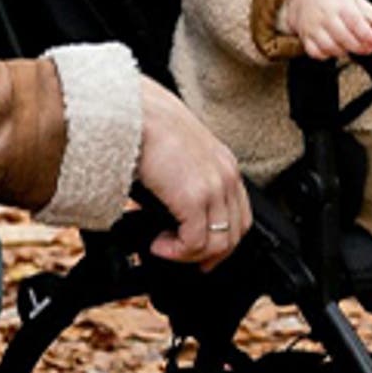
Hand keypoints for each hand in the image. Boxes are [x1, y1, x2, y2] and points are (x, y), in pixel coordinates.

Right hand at [133, 78, 247, 267]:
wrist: (132, 113)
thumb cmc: (143, 127)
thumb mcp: (175, 157)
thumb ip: (182, 183)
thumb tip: (168, 213)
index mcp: (223, 164)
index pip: (239, 215)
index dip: (223, 241)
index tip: (203, 253)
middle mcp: (225, 176)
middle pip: (235, 233)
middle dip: (210, 255)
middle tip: (184, 260)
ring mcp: (213, 186)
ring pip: (218, 244)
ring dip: (188, 254)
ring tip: (162, 246)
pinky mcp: (194, 197)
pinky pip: (195, 243)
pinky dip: (176, 251)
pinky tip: (157, 244)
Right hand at [280, 0, 371, 57]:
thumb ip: (370, 13)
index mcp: (340, 5)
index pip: (355, 22)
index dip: (367, 35)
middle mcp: (326, 16)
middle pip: (343, 37)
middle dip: (359, 46)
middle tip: (368, 49)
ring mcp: (314, 28)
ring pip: (329, 47)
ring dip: (343, 52)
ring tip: (352, 48)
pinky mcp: (306, 37)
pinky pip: (314, 52)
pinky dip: (326, 56)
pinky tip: (334, 51)